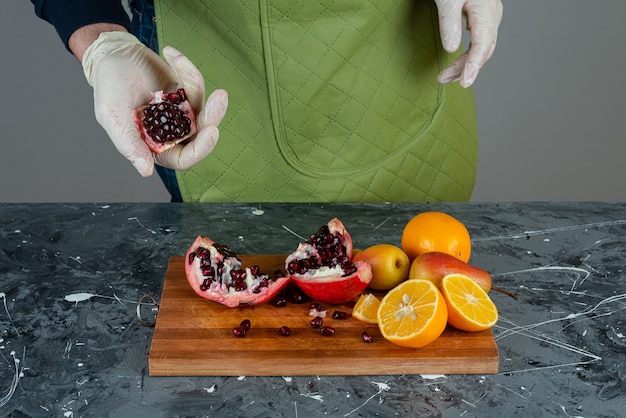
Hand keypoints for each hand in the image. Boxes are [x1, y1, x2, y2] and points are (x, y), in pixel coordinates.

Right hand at [81, 32, 227, 175]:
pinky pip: (196, 85)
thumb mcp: (111, 117)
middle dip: (213, 116)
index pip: (184, 158)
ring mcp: (182, 114)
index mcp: (156, 147)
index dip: (200, 150)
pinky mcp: (186, 94)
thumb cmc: (108, 89)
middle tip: (219, 97)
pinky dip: (187, 69)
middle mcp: (172, 133)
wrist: (112, 58)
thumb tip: (146, 171)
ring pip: (204, 109)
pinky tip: (170, 54)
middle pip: (202, 135)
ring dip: (198, 86)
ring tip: (179, 61)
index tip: (212, 131)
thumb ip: (129, 144)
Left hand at [434, 0, 502, 86]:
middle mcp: (492, 16)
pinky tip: (458, 62)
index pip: (482, 46)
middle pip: (483, 50)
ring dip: (465, 64)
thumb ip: (449, 23)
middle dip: (465, 69)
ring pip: (482, 47)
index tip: (464, 83)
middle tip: (444, 80)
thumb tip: (451, 49)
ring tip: (446, 76)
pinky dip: (469, 54)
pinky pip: (480, 41)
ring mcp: (490, 16)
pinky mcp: (483, 15)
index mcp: (486, 13)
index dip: (473, 67)